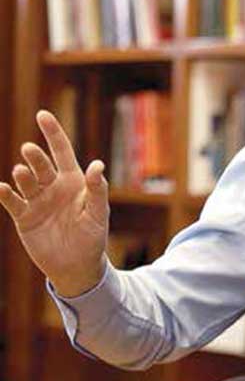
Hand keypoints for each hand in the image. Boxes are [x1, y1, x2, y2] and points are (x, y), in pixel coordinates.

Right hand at [0, 110, 109, 297]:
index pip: (61, 151)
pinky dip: (4, 194)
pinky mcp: (24, 217)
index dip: (53, 133)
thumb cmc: (93, 236)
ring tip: (21, 172)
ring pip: (26, 181)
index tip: (42, 115)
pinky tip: (0, 188)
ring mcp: (37, 200)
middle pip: (42, 165)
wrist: (77, 265)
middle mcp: (53, 186)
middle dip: (35, 156)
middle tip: (31, 150)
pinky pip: (11, 202)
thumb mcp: (99, 213)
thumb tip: (97, 165)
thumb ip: (97, 189)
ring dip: (23, 175)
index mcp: (74, 181)